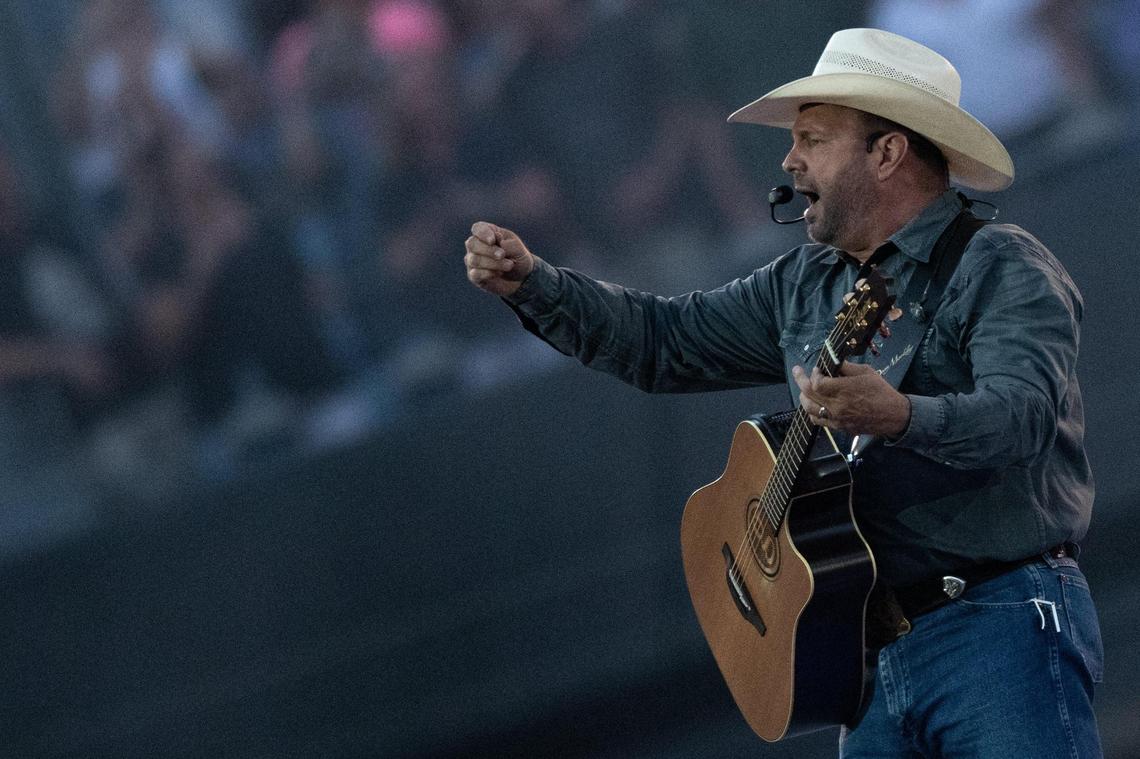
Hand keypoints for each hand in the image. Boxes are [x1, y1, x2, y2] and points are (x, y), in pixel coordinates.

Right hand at [464, 221, 534, 296]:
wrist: (520, 278)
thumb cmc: (518, 259)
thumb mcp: (519, 250)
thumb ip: (510, 245)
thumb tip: (499, 240)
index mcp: (488, 233)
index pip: (477, 228)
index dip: (482, 233)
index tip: (492, 241)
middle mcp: (476, 245)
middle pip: (472, 243)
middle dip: (488, 250)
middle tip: (503, 255)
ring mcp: (473, 261)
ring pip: (474, 260)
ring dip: (493, 263)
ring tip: (509, 265)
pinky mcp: (474, 276)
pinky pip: (475, 274)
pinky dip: (488, 273)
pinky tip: (499, 273)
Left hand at [792, 362, 911, 438]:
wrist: (894, 415)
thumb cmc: (881, 391)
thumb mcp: (866, 372)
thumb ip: (846, 367)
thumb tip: (832, 361)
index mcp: (844, 390)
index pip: (817, 383)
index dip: (814, 374)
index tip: (818, 369)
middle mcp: (837, 406)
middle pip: (808, 394)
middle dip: (800, 380)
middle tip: (797, 371)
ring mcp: (837, 418)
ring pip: (809, 409)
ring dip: (803, 397)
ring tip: (804, 389)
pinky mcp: (839, 427)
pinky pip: (818, 420)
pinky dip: (812, 411)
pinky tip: (814, 404)